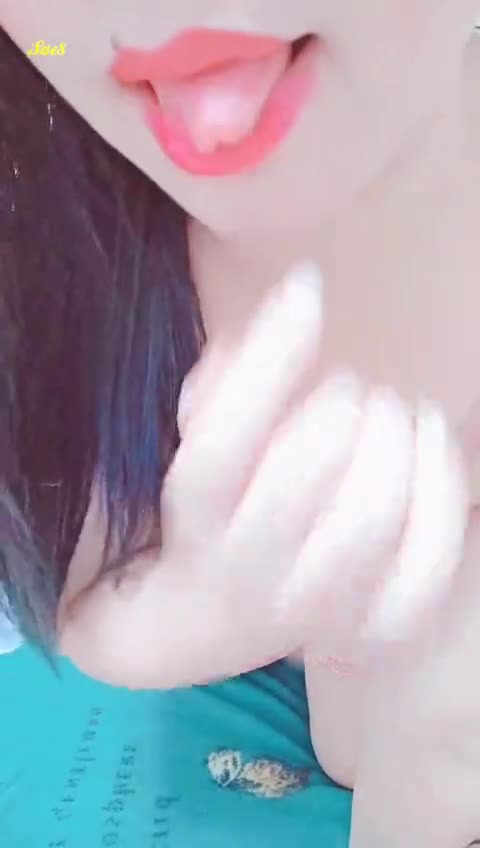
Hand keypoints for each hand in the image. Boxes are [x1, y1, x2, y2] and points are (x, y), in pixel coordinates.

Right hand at [59, 263, 467, 688]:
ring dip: (396, 439)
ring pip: (370, 517)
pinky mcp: (368, 628)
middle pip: (306, 471)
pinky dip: (442, 490)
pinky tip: (432, 440)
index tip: (307, 288)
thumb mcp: (198, 436)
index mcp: (198, 510)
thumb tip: (298, 299)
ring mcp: (311, 604)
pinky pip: (425, 566)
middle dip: (342, 402)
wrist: (220, 609)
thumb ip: (227, 373)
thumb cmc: (220, 499)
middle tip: (350, 386)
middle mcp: (247, 563)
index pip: (223, 440)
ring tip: (397, 409)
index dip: (269, 356)